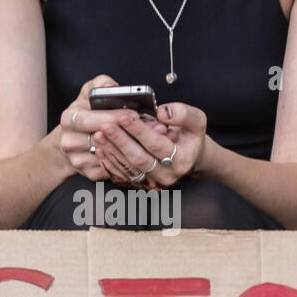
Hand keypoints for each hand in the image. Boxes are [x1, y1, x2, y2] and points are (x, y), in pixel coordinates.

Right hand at [58, 76, 168, 184]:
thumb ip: (100, 84)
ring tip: (158, 138)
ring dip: (136, 148)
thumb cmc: (84, 113)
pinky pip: (114, 169)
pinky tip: (147, 152)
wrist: (71, 139)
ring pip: (112, 156)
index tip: (135, 114)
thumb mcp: (88, 94)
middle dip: (131, 133)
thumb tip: (112, 85)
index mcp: (69, 120)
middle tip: (156, 127)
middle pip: (103, 139)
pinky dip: (131, 161)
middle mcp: (70, 141)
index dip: (114, 117)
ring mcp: (78, 160)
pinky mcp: (89, 173)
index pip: (91, 120)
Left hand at [91, 99, 206, 188]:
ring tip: (99, 134)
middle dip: (121, 141)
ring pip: (128, 168)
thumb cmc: (190, 135)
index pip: (157, 145)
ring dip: (112, 151)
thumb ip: (183, 114)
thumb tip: (162, 113)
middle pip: (139, 159)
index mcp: (181, 160)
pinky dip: (109, 162)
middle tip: (106, 126)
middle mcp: (167, 175)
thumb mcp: (197, 120)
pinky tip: (100, 149)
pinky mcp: (141, 183)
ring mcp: (153, 182)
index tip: (124, 117)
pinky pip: (121, 175)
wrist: (190, 156)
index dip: (139, 131)